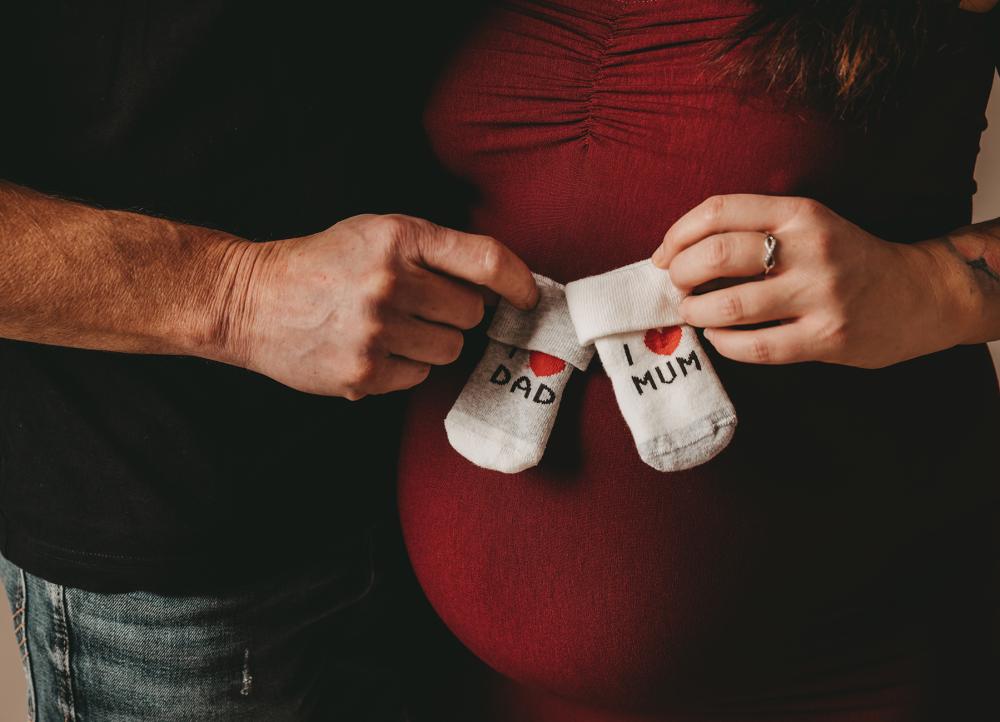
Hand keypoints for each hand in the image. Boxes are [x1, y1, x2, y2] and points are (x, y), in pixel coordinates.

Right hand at [224, 214, 537, 398]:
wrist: (251, 300)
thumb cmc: (324, 263)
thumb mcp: (377, 234)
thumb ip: (434, 252)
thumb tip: (498, 288)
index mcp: (398, 239)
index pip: (485, 261)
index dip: (518, 282)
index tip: (528, 297)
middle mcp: (389, 283)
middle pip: (471, 313)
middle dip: (454, 312)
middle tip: (418, 305)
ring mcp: (376, 332)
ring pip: (450, 349)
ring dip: (432, 342)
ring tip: (391, 327)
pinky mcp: (363, 373)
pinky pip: (419, 376)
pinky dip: (405, 366)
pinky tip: (372, 348)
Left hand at [651, 194, 965, 367]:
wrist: (920, 293)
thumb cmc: (847, 258)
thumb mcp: (807, 225)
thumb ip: (753, 231)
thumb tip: (676, 254)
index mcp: (799, 213)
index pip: (719, 210)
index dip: (677, 234)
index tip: (663, 256)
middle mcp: (810, 248)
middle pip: (715, 255)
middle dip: (679, 275)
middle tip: (676, 287)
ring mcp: (819, 295)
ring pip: (727, 306)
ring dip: (694, 312)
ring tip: (692, 313)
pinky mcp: (825, 338)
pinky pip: (754, 347)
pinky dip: (723, 344)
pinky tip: (721, 338)